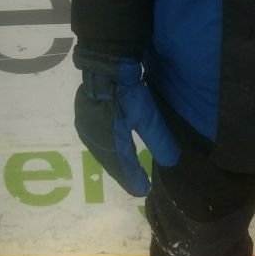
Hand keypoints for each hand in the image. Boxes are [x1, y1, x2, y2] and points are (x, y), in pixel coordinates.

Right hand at [72, 48, 180, 197]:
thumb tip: (172, 161)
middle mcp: (93, 140)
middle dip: (123, 173)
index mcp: (109, 144)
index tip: (143, 190)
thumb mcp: (147, 117)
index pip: (123, 167)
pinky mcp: (83, 115)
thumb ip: (159, 140)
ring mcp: (85, 127)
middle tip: (135, 183)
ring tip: (124, 168)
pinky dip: (106, 147)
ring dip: (113, 161)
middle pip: (110, 162)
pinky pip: (95, 139)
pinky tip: (110, 146)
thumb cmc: (126, 93)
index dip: (133, 179)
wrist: (104, 65)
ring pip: (101, 151)